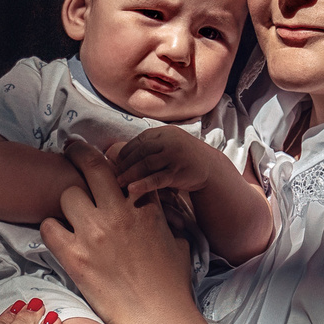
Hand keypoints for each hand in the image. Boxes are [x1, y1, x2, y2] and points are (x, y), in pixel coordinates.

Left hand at [39, 140, 196, 323]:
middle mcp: (119, 212)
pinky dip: (51, 229)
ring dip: (65, 202)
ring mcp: (95, 233)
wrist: (160, 320)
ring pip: (66, 194)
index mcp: (146, 207)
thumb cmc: (172, 286)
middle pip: (90, 164)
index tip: (98, 152)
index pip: (123, 164)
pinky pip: (48, 227)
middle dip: (78, 153)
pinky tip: (58, 236)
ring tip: (67, 211)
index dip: (109, 156)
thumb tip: (160, 214)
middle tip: (69, 149)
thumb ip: (163, 221)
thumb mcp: (178, 242)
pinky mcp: (75, 257)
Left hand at [111, 125, 229, 206]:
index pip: (138, 141)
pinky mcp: (179, 172)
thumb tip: (118, 154)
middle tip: (112, 176)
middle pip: (140, 152)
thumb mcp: (168, 146)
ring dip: (130, 174)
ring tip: (118, 183)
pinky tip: (132, 189)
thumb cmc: (183, 159)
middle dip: (125, 164)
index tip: (114, 164)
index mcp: (163, 133)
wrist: (211, 169)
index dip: (125, 153)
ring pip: (146, 164)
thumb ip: (149, 148)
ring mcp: (174, 156)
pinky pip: (158, 178)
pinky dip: (144, 184)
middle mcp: (169, 141)